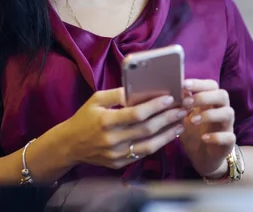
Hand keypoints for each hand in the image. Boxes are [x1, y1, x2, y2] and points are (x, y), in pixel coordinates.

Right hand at [62, 88, 185, 169]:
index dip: (155, 106)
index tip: (170, 98)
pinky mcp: (119, 163)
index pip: (136, 114)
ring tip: (181, 123)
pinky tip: (168, 135)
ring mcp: (116, 154)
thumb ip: (117, 94)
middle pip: (147, 129)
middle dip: (168, 118)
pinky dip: (158, 144)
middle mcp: (112, 140)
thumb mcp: (96, 99)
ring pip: (149, 145)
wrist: (70, 145)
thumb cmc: (84, 118)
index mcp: (105, 121)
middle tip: (182, 108)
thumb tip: (138, 89)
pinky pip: (143, 154)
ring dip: (168, 134)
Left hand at [179, 79, 235, 177]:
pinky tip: (204, 138)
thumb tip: (175, 90)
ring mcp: (227, 126)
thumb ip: (181, 104)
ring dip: (209, 115)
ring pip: (228, 113)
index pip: (211, 85)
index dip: (199, 83)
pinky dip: (217, 136)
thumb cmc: (192, 132)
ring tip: (193, 120)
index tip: (184, 85)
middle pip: (222, 95)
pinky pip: (229, 136)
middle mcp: (222, 110)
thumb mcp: (184, 117)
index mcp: (211, 101)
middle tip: (187, 102)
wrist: (201, 157)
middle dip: (204, 96)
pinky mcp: (229, 142)